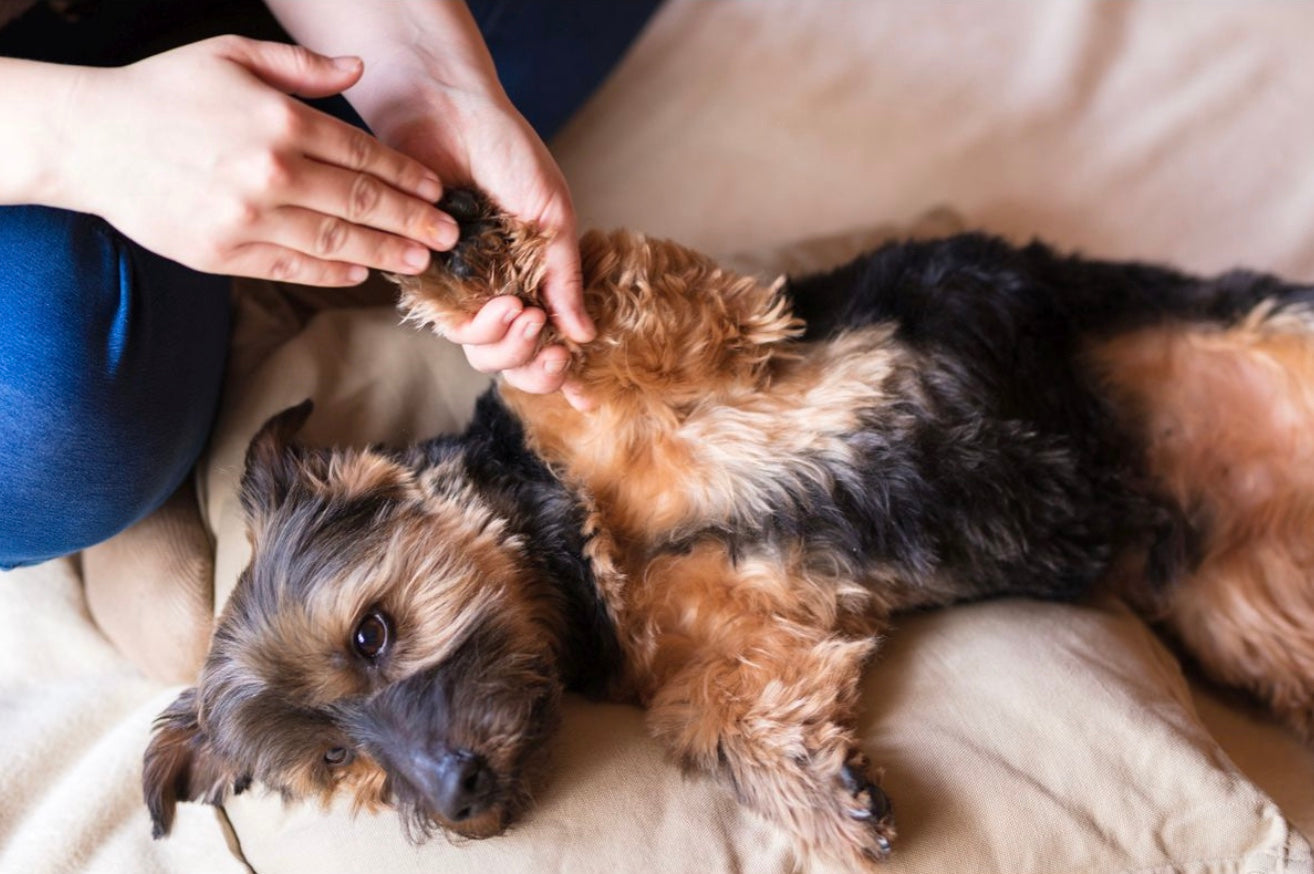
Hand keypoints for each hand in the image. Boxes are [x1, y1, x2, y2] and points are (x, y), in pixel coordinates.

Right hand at [58, 36, 459, 286]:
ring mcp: (248, 219)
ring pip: (336, 242)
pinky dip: (333, 273)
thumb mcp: (230, 55)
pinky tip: (361, 273)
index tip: (437, 191)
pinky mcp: (224, 254)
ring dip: (385, 253)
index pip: (365, 156)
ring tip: (419, 259)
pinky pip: (293, 267)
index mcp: (281, 123)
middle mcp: (271, 174)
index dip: (409, 177)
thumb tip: (357, 70)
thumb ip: (301, 68)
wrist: (91, 139)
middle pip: (363, 204)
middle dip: (414, 221)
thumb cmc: (165, 91)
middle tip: (450, 236)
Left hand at [367, 86, 596, 407]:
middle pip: (512, 361)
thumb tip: (585, 335)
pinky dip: (479, 324)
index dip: (562, 374)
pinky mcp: (425, 278)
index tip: (584, 394)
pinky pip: (448, 325)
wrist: (448, 109)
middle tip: (548, 342)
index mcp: (534, 279)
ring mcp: (462, 288)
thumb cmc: (507, 151)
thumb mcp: (553, 215)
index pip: (547, 342)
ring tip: (520, 310)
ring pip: (480, 352)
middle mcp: (498, 291)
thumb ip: (566, 276)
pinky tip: (501, 302)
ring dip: (508, 343)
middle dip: (533, 364)